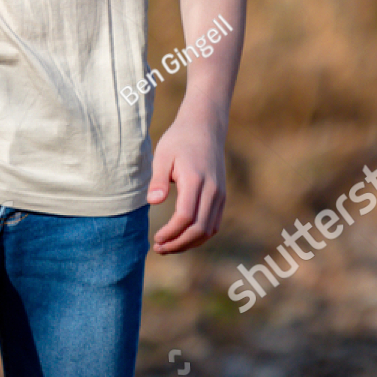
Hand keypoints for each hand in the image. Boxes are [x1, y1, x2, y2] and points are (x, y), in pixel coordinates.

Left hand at [147, 110, 226, 253]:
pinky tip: (183, 237)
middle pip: (199, 229)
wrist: (205, 128)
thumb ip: (158, 179)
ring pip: (209, 230)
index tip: (156, 238)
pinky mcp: (222, 197)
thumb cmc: (179, 140)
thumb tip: (153, 202)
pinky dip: (200, 236)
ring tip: (168, 246)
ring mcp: (220, 194)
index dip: (171, 233)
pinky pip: (214, 224)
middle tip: (159, 248)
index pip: (186, 216)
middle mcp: (212, 190)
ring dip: (189, 243)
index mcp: (195, 180)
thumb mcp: (163, 155)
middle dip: (179, 244)